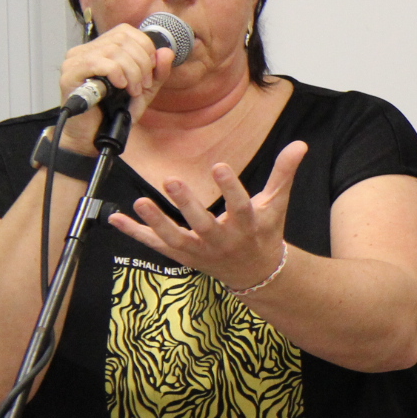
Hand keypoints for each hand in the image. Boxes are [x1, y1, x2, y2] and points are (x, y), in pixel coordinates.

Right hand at [57, 23, 176, 150]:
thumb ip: (157, 71)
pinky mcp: (69, 75)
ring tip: (133, 90)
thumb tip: (166, 51)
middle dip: (142, 62)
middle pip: (122, 39)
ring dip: (132, 72)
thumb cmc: (114, 112)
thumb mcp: (144, 90)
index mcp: (101, 48)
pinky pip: (97, 63)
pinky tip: (120, 87)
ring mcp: (75, 61)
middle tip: (143, 84)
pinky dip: (116, 74)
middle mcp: (86, 50)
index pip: (126, 31)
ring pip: (113, 50)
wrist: (94, 136)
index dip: (145, 48)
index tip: (150, 71)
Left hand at [109, 140, 308, 291]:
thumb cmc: (264, 232)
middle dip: (187, 204)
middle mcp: (222, 240)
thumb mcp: (276, 204)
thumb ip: (284, 173)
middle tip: (172, 180)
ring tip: (139, 202)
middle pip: (202, 224)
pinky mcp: (183, 256)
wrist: (256, 273)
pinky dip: (135, 233)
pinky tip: (115, 219)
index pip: (240, 206)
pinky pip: (156, 245)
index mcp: (247, 225)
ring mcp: (200, 251)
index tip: (219, 165)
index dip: (230, 187)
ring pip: (175, 238)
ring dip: (155, 222)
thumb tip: (300, 144)